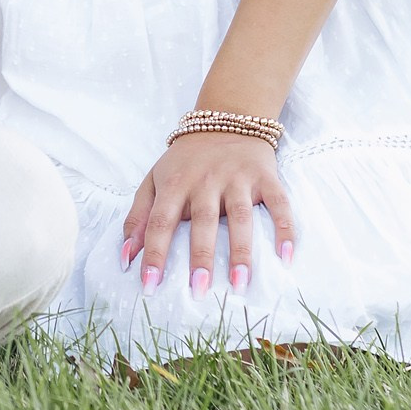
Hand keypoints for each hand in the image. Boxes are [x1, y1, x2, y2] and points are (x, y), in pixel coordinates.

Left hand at [122, 131, 295, 296]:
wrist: (225, 119)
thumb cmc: (185, 161)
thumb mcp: (154, 179)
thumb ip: (138, 216)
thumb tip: (125, 256)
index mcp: (175, 183)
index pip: (160, 221)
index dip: (154, 253)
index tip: (150, 285)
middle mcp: (206, 180)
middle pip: (202, 220)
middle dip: (200, 256)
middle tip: (198, 290)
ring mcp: (238, 178)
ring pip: (240, 216)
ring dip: (240, 250)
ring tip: (239, 283)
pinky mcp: (265, 177)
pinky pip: (278, 204)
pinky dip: (284, 228)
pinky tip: (285, 257)